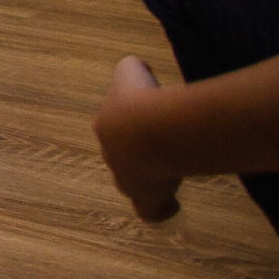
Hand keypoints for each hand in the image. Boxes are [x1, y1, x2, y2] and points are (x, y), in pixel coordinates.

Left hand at [96, 56, 183, 223]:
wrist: (149, 129)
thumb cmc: (140, 98)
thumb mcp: (131, 70)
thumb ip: (133, 67)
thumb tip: (142, 68)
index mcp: (105, 127)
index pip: (113, 130)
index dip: (129, 128)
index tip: (146, 125)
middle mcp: (112, 156)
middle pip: (119, 159)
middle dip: (135, 156)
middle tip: (158, 152)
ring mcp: (127, 180)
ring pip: (131, 184)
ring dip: (148, 180)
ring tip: (166, 177)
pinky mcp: (146, 198)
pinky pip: (149, 211)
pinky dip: (160, 210)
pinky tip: (172, 206)